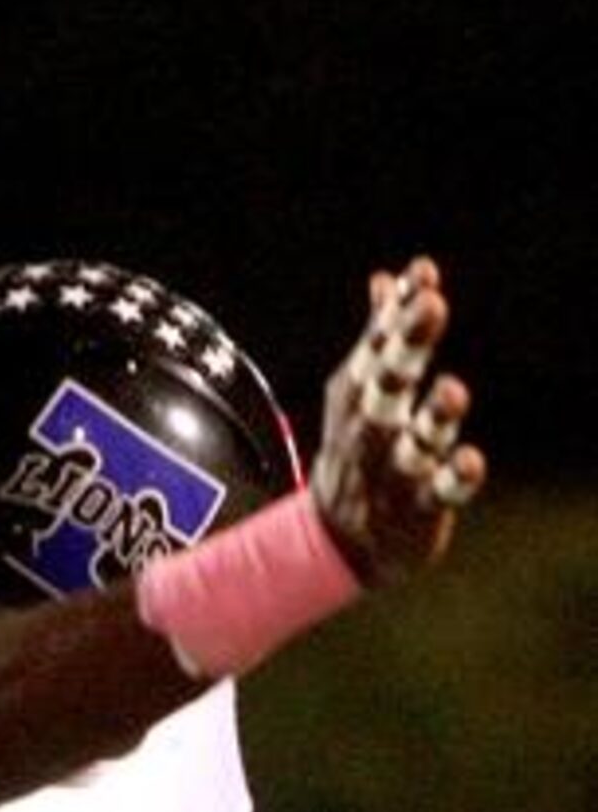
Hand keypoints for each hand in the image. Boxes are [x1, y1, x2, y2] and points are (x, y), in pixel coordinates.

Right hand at [310, 256, 486, 585]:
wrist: (340, 539)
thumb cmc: (361, 450)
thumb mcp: (360, 391)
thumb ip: (380, 334)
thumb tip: (388, 278)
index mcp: (358, 394)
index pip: (377, 345)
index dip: (399, 309)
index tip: (423, 272)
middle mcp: (369, 428)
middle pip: (386, 384)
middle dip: (406, 346)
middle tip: (432, 305)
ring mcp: (392, 468)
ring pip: (410, 439)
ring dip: (432, 414)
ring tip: (453, 389)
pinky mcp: (417, 508)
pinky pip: (437, 493)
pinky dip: (453, 479)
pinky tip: (470, 462)